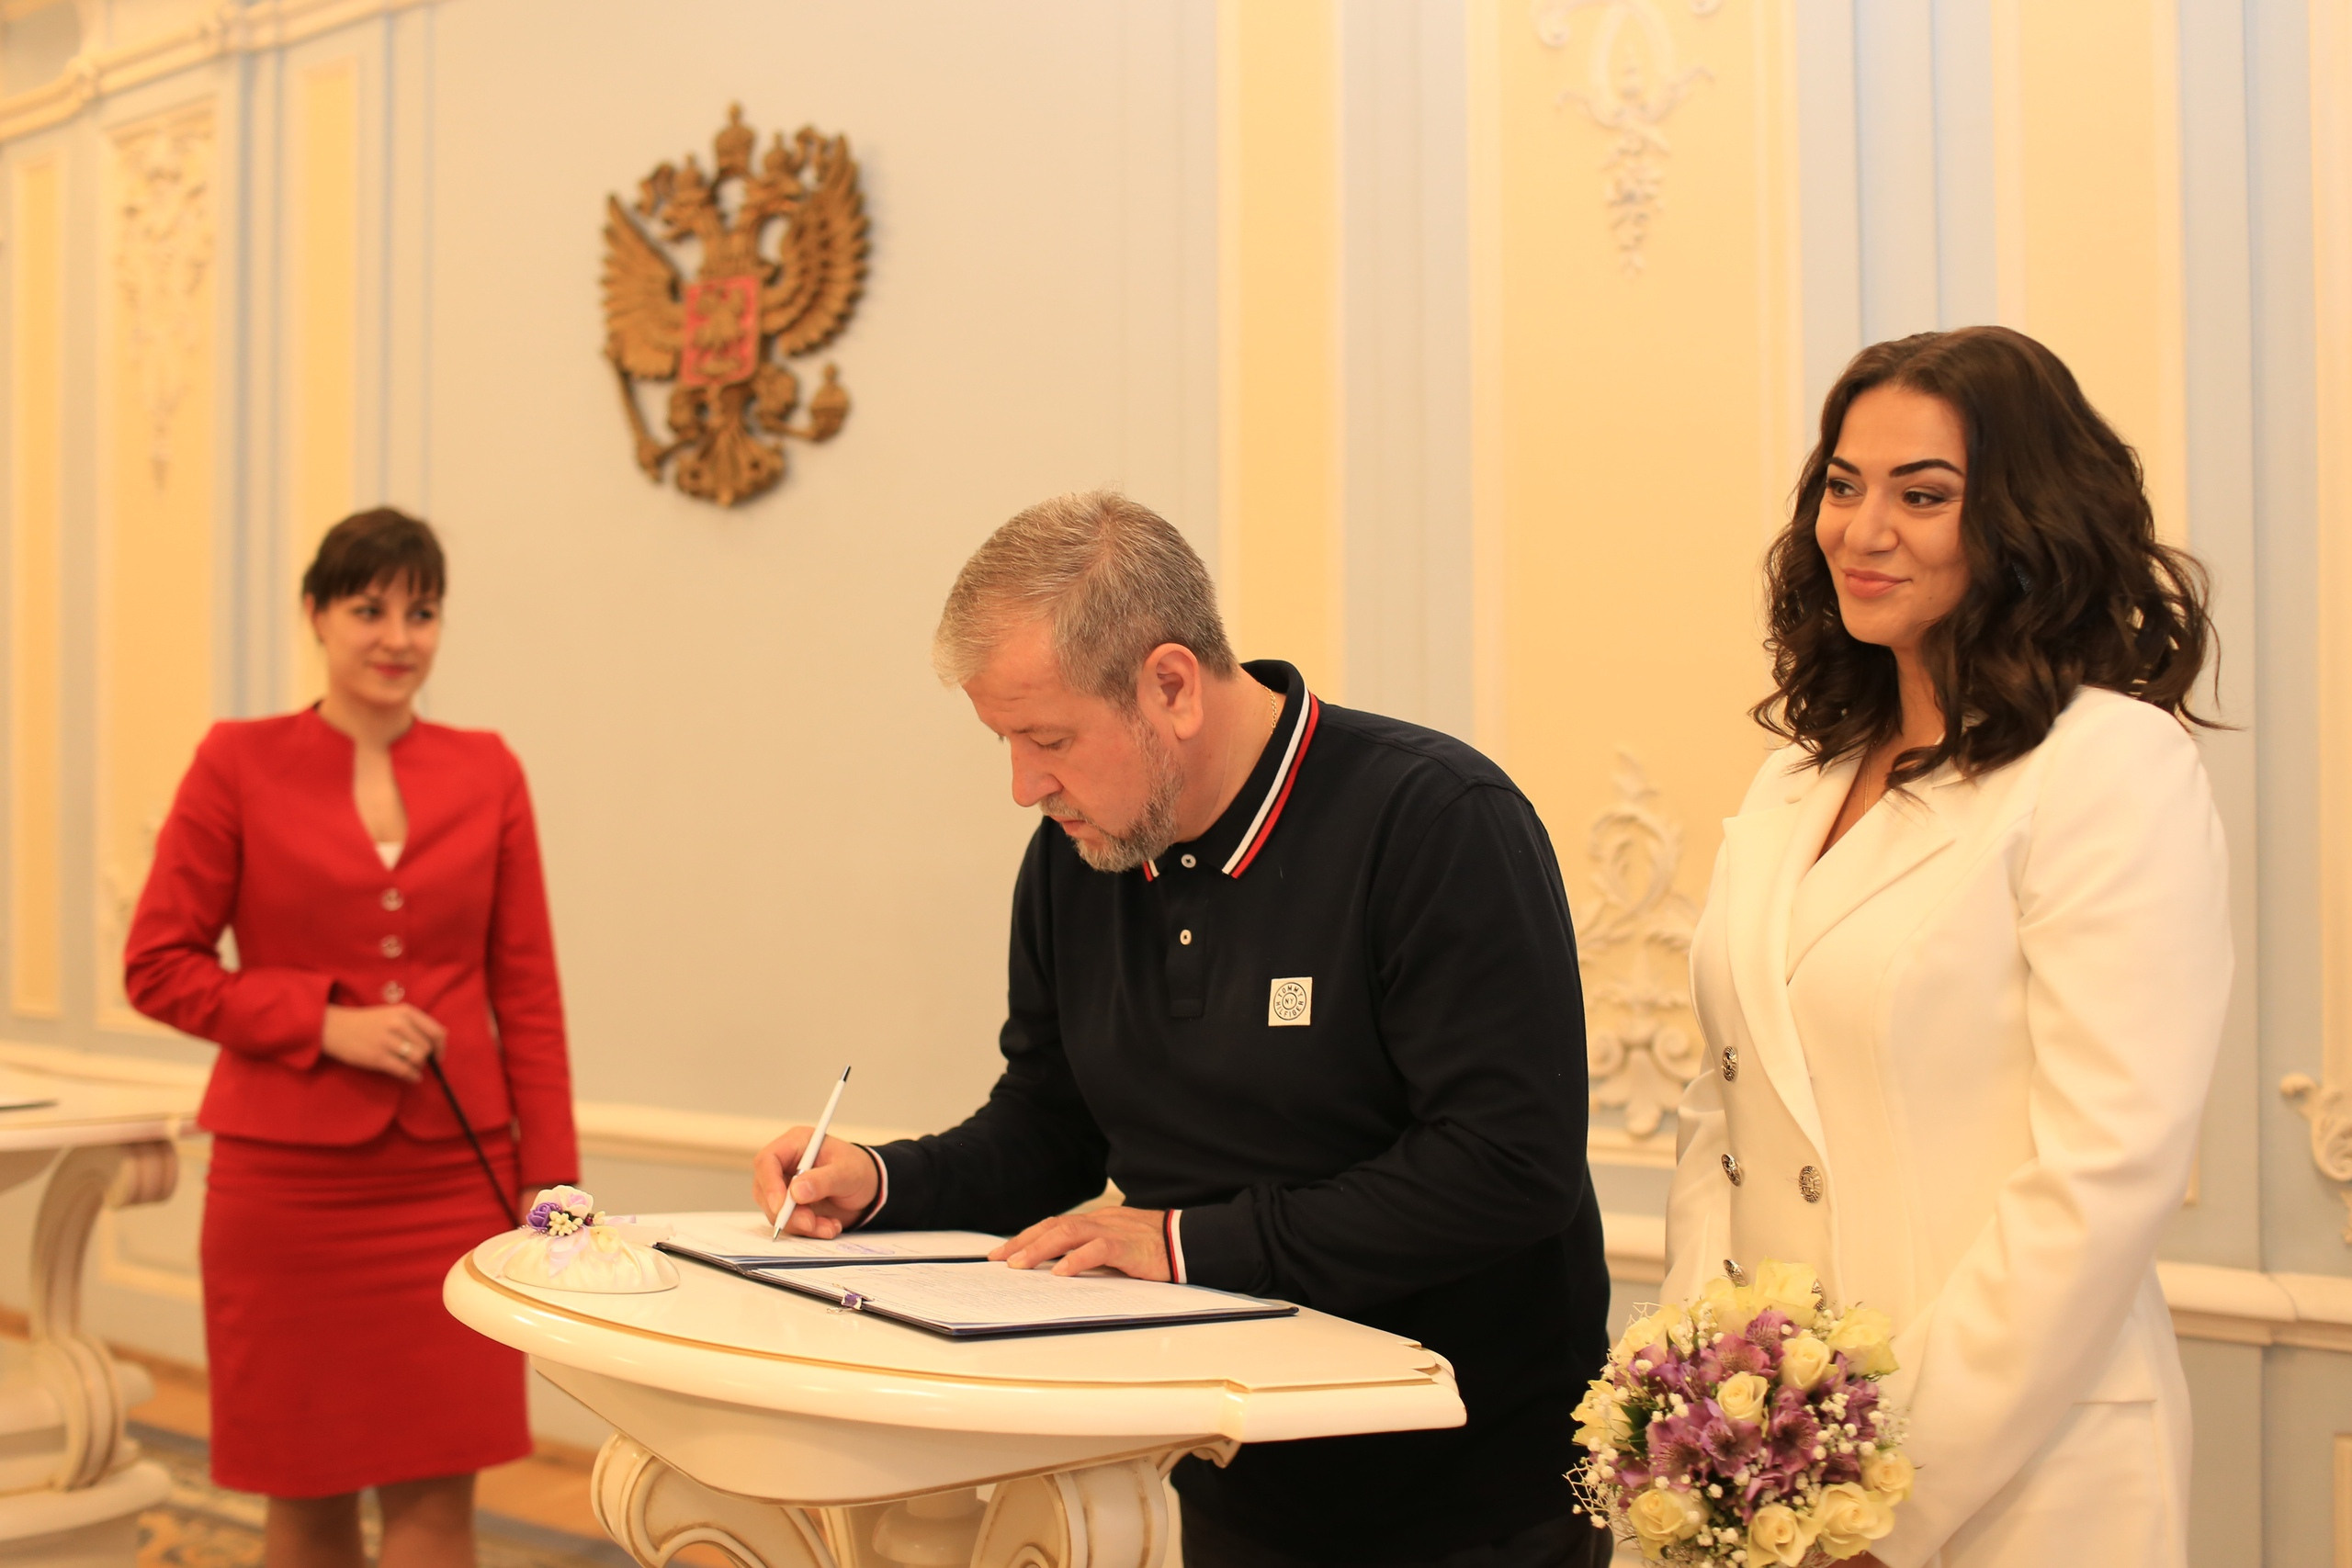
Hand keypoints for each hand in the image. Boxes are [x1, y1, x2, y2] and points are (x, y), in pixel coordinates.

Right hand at [321, 1004, 445, 1082]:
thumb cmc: (366, 1022)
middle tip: (419, 1062)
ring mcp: (388, 1041)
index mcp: (405, 1012)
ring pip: (418, 1059)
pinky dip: (412, 1076)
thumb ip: (414, 1024)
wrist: (334, 1028)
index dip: (441, 1047)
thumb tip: (438, 1040)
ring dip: (418, 1067)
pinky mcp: (378, 1057)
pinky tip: (412, 1077)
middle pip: (427, 1048)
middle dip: (427, 1058)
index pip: (436, 1032)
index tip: (439, 1055)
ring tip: (413, 1068)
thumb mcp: (392, 1014)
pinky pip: (404, 1070)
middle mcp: (399, 1024)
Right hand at [753, 1129, 876, 1237]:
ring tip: (829, 1226)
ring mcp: (786, 1187)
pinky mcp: (792, 1207)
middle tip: (810, 1223)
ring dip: (801, 1224)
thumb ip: (823, 1180)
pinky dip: (809, 1230)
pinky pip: (790, 1223)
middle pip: (765, 1190)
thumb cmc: (859, 1170)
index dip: (769, 1184)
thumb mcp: (847, 1172)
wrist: (871, 1188)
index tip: (781, 1207)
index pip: (767, 1161)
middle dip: (787, 1212)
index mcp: (796, 1144)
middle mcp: (785, 1165)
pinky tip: (830, 1227)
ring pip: (775, 1211)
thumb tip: (795, 1192)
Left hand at [991, 1206, 1169, 1279]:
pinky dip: (1077, 1259)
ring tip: (1019, 1264)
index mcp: (1097, 1221)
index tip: (1002, 1252)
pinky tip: (1060, 1272)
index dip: (1027, 1237)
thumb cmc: (1153, 1248)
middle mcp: (1100, 1222)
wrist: (1187, 1242)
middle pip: (1055, 1226)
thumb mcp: (1116, 1248)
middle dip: (1024, 1242)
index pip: (1055, 1225)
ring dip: (1041, 1248)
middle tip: (1000, 1259)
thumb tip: (1060, 1268)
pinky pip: (1098, 1249)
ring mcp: (1113, 1231)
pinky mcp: (1127, 1246)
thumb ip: (1092, 1252)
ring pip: (1069, 1233)